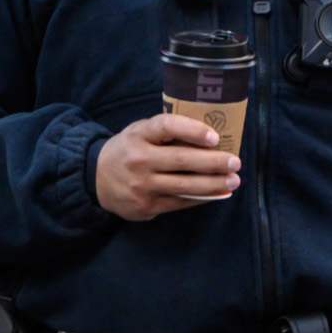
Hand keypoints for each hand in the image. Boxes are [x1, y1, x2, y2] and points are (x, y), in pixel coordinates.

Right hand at [90, 109, 243, 222]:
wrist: (96, 178)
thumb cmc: (128, 150)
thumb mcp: (139, 133)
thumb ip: (166, 133)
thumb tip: (210, 138)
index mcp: (139, 134)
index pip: (166, 126)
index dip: (192, 130)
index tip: (214, 137)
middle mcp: (139, 159)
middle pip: (182, 160)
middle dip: (213, 162)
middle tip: (235, 162)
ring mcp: (142, 185)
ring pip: (184, 185)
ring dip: (213, 184)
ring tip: (233, 181)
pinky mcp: (146, 205)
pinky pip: (180, 202)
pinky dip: (201, 198)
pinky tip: (217, 194)